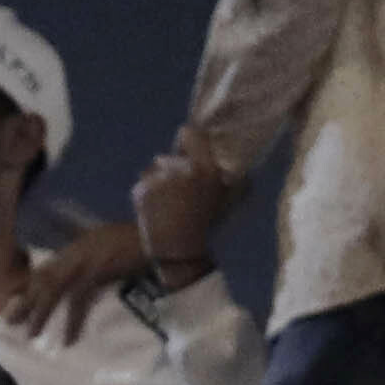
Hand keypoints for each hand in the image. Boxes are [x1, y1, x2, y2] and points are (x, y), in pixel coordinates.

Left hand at [0, 215, 148, 337]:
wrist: (161, 234)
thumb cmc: (142, 241)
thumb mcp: (110, 246)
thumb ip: (93, 258)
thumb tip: (86, 280)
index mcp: (79, 245)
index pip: (47, 267)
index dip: (30, 285)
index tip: (17, 301)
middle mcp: (77, 250)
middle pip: (44, 278)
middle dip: (27, 300)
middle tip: (11, 321)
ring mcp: (86, 259)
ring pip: (54, 289)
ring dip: (41, 313)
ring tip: (32, 334)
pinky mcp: (98, 270)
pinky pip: (79, 300)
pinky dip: (74, 321)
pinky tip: (70, 339)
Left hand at [130, 133, 249, 289]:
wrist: (178, 251)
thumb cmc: (207, 224)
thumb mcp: (232, 201)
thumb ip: (241, 178)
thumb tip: (244, 164)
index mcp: (206, 168)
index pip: (188, 132)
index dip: (187, 139)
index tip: (187, 148)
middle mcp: (181, 170)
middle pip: (168, 156)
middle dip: (172, 168)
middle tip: (178, 189)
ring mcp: (158, 180)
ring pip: (153, 169)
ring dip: (157, 180)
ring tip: (167, 203)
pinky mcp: (140, 191)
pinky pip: (142, 183)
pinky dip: (146, 194)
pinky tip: (156, 210)